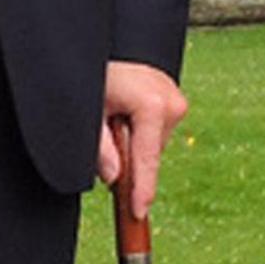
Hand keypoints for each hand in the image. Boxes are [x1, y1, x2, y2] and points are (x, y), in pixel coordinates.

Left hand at [99, 60, 188, 220]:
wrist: (102, 50)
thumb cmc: (95, 77)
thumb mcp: (89, 115)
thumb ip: (100, 149)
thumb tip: (114, 178)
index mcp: (151, 104)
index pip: (147, 158)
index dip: (142, 190)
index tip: (138, 213)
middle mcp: (170, 100)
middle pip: (150, 152)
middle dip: (130, 160)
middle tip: (106, 144)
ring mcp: (175, 98)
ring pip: (153, 143)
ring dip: (134, 144)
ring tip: (112, 118)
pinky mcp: (174, 99)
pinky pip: (157, 130)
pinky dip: (140, 133)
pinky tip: (124, 116)